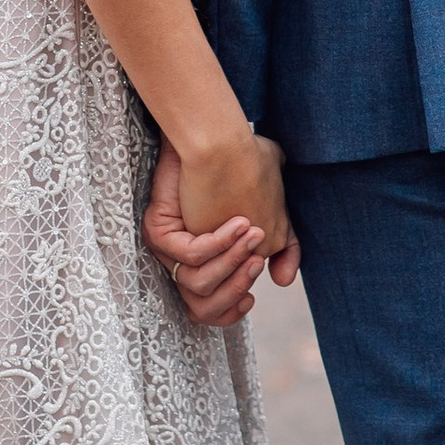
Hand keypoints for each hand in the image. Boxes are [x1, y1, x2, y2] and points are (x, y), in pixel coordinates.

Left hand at [143, 135, 299, 329]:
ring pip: (196, 284)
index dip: (232, 310)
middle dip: (235, 287)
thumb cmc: (243, 165)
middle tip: (256, 262)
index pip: (209, 310)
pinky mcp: (160, 230)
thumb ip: (283, 246)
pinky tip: (239, 222)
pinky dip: (219, 242)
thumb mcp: (272, 211)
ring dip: (230, 264)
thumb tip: (283, 280)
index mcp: (201, 260)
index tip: (253, 296)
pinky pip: (192, 254)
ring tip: (251, 235)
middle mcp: (178, 259)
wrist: (217, 134)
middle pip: (201, 307)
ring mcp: (167, 247)